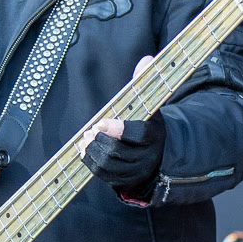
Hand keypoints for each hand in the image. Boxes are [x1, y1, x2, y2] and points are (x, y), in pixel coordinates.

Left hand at [78, 56, 164, 200]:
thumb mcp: (150, 104)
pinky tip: (84, 149)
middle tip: (91, 130)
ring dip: (93, 150)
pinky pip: (103, 175)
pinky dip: (90, 161)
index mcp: (155, 136)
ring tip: (86, 138)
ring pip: (109, 165)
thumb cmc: (147, 123)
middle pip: (119, 152)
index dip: (119, 130)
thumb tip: (146, 59)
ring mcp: (136, 172)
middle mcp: (148, 157)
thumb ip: (145, 82)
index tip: (101, 122)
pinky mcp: (124, 181)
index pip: (139, 135)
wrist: (157, 155)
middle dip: (101, 141)